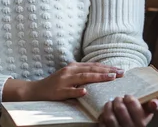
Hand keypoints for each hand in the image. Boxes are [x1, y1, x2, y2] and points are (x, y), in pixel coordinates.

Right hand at [3, 62, 123, 101]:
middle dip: (107, 70)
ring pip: (84, 78)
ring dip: (98, 77)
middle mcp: (70, 71)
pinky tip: (86, 92)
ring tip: (110, 78)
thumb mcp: (69, 75)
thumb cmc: (55, 83)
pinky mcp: (59, 91)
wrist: (37, 90)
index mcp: (73, 66)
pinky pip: (70, 91)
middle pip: (91, 69)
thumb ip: (81, 72)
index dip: (107, 67)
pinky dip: (77, 91)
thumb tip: (98, 71)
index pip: (93, 65)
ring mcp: (64, 81)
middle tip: (121, 73)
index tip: (120, 69)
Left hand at [98, 96, 157, 126]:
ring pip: (110, 118)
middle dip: (117, 100)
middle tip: (118, 99)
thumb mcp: (146, 114)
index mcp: (141, 122)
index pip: (133, 104)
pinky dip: (102, 117)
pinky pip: (102, 124)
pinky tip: (105, 114)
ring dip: (108, 107)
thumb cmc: (137, 120)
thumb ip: (152, 106)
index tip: (127, 97)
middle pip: (120, 109)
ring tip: (109, 104)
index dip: (129, 98)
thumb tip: (154, 102)